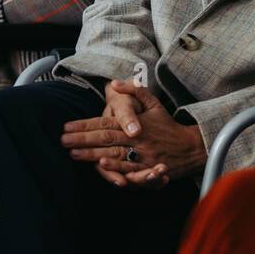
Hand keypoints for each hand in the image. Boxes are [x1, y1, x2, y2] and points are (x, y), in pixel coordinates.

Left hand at [60, 79, 206, 188]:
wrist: (191, 146)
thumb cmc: (168, 125)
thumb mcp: (154, 103)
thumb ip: (135, 90)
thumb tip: (115, 83)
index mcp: (136, 122)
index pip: (106, 123)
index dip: (86, 125)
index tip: (67, 127)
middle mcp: (138, 139)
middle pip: (106, 139)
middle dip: (82, 140)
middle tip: (63, 141)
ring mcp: (142, 155)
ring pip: (114, 154)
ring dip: (92, 155)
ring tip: (73, 154)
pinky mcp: (147, 169)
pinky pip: (128, 170)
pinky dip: (115, 169)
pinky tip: (100, 167)